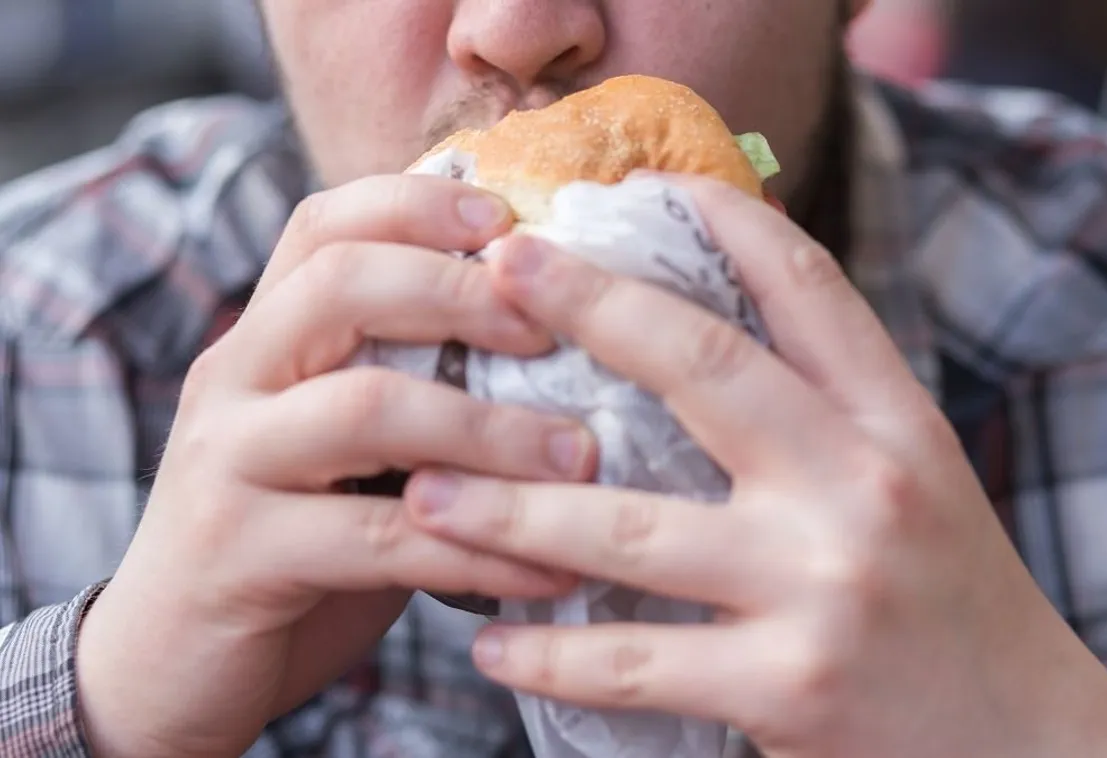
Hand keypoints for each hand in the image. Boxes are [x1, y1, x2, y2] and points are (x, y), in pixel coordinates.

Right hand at [75, 175, 596, 756]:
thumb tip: (557, 343)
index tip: (510, 220)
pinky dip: (478, 552)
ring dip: (490, 430)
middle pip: (341, 285)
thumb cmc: (293, 544)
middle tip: (557, 332)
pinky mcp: (239, 556)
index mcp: (263, 340)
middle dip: (462, 295)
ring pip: (366, 408)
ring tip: (580, 458)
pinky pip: (380, 538)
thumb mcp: (344, 448)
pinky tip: (549, 570)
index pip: (323, 226)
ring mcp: (226, 464)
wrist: (164, 669)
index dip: (417, 206)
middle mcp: (233, 382)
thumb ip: (407, 385)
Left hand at [404, 177, 1106, 756]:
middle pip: (704, 366)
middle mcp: (862, 486)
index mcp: (896, 424)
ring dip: (513, 505)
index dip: (722, 219)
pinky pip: (635, 661)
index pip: (809, 286)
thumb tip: (709, 334)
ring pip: (632, 527)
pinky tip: (490, 643)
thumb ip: (830, 410)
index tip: (639, 183)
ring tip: (428, 489)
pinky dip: (550, 653)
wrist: (1034, 744)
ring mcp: (822, 586)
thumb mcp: (918, 480)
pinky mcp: (789, 686)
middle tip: (498, 270)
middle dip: (589, 306)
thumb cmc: (955, 603)